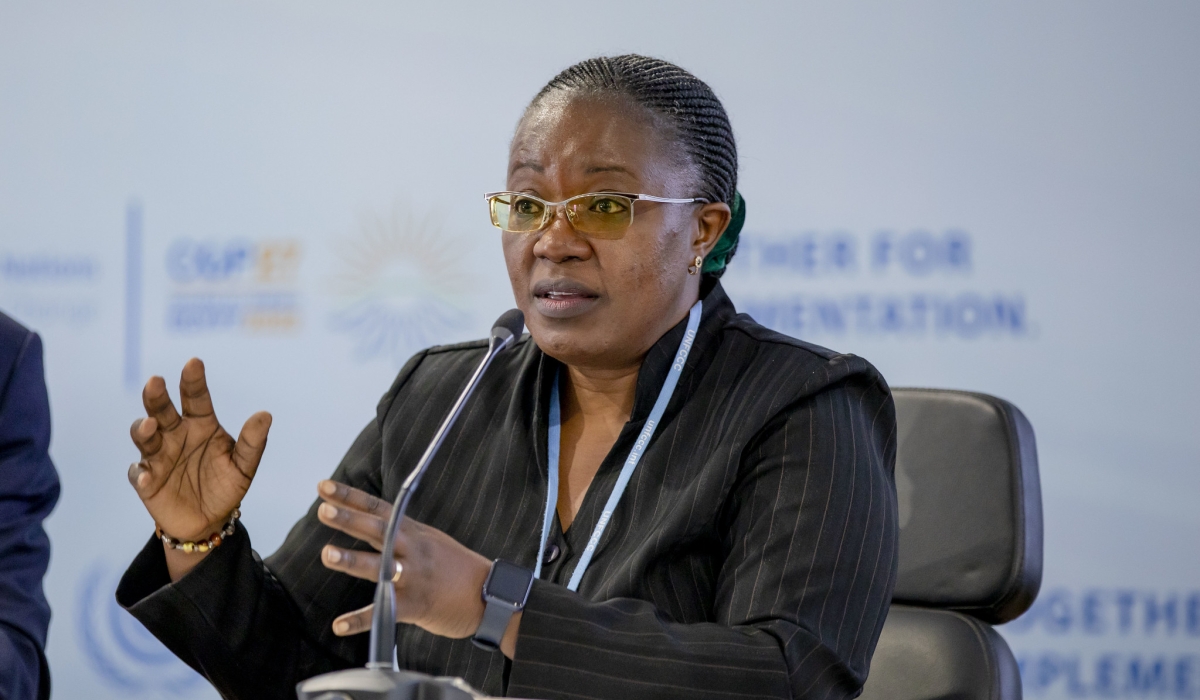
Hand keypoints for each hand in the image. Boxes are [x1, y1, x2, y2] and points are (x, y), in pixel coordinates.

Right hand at [128, 358, 270, 569]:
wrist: (210, 520)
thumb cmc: (226, 485)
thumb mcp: (244, 465)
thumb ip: (253, 442)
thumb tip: (265, 415)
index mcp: (201, 425)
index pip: (196, 398)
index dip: (194, 380)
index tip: (194, 362)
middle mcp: (176, 434)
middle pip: (162, 410)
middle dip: (156, 396)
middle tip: (156, 381)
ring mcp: (158, 456)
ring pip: (144, 436)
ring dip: (144, 429)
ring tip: (151, 426)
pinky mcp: (147, 480)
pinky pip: (139, 473)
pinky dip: (140, 473)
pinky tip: (147, 475)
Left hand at [315, 480, 519, 655]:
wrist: (490, 595)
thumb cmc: (455, 567)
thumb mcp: (430, 540)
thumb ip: (401, 532)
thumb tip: (370, 519)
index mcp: (414, 532)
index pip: (378, 509)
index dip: (351, 497)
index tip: (324, 487)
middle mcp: (413, 550)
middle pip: (378, 531)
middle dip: (350, 520)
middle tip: (324, 510)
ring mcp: (414, 577)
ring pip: (380, 567)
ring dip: (353, 561)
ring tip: (327, 554)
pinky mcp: (416, 605)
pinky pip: (384, 612)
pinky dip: (360, 620)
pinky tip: (339, 625)